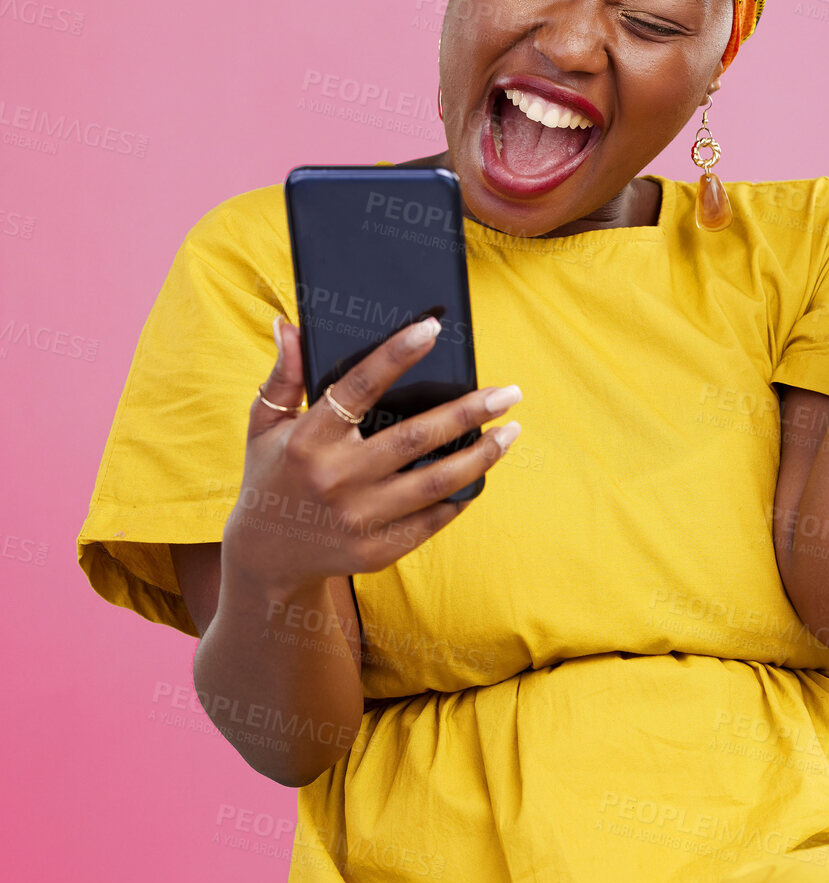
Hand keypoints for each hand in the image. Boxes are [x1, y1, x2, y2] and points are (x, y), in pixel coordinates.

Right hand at [223, 316, 520, 594]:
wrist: (267, 558)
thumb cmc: (272, 476)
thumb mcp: (264, 426)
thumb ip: (282, 377)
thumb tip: (288, 325)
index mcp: (308, 440)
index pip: (358, 387)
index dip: (395, 355)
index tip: (432, 329)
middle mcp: (335, 479)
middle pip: (416, 437)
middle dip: (470, 411)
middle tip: (508, 393)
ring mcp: (358, 519)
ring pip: (436, 482)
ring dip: (482, 455)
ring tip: (510, 432)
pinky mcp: (376, 551)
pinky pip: (432, 520)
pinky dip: (462, 495)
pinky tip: (481, 473)